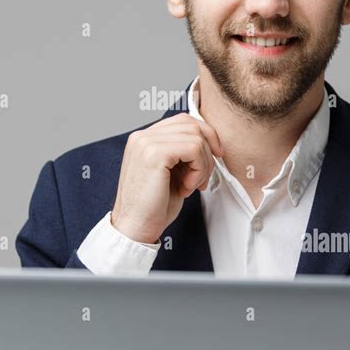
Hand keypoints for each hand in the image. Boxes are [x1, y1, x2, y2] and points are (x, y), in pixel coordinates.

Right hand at [111, 113, 222, 243]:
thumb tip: (210, 144)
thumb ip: (183, 154)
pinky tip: (187, 187)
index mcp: (144, 139)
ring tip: (191, 185)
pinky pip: (193, 149)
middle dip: (207, 151)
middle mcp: (143, 136)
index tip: (215, 156)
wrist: (135, 228)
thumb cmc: (153, 207)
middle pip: (192, 125)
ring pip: (196, 137)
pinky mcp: (155, 153)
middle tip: (203, 177)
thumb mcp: (171, 173)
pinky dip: (198, 170)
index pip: (182, 121)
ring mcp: (146, 142)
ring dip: (203, 164)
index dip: (205, 136)